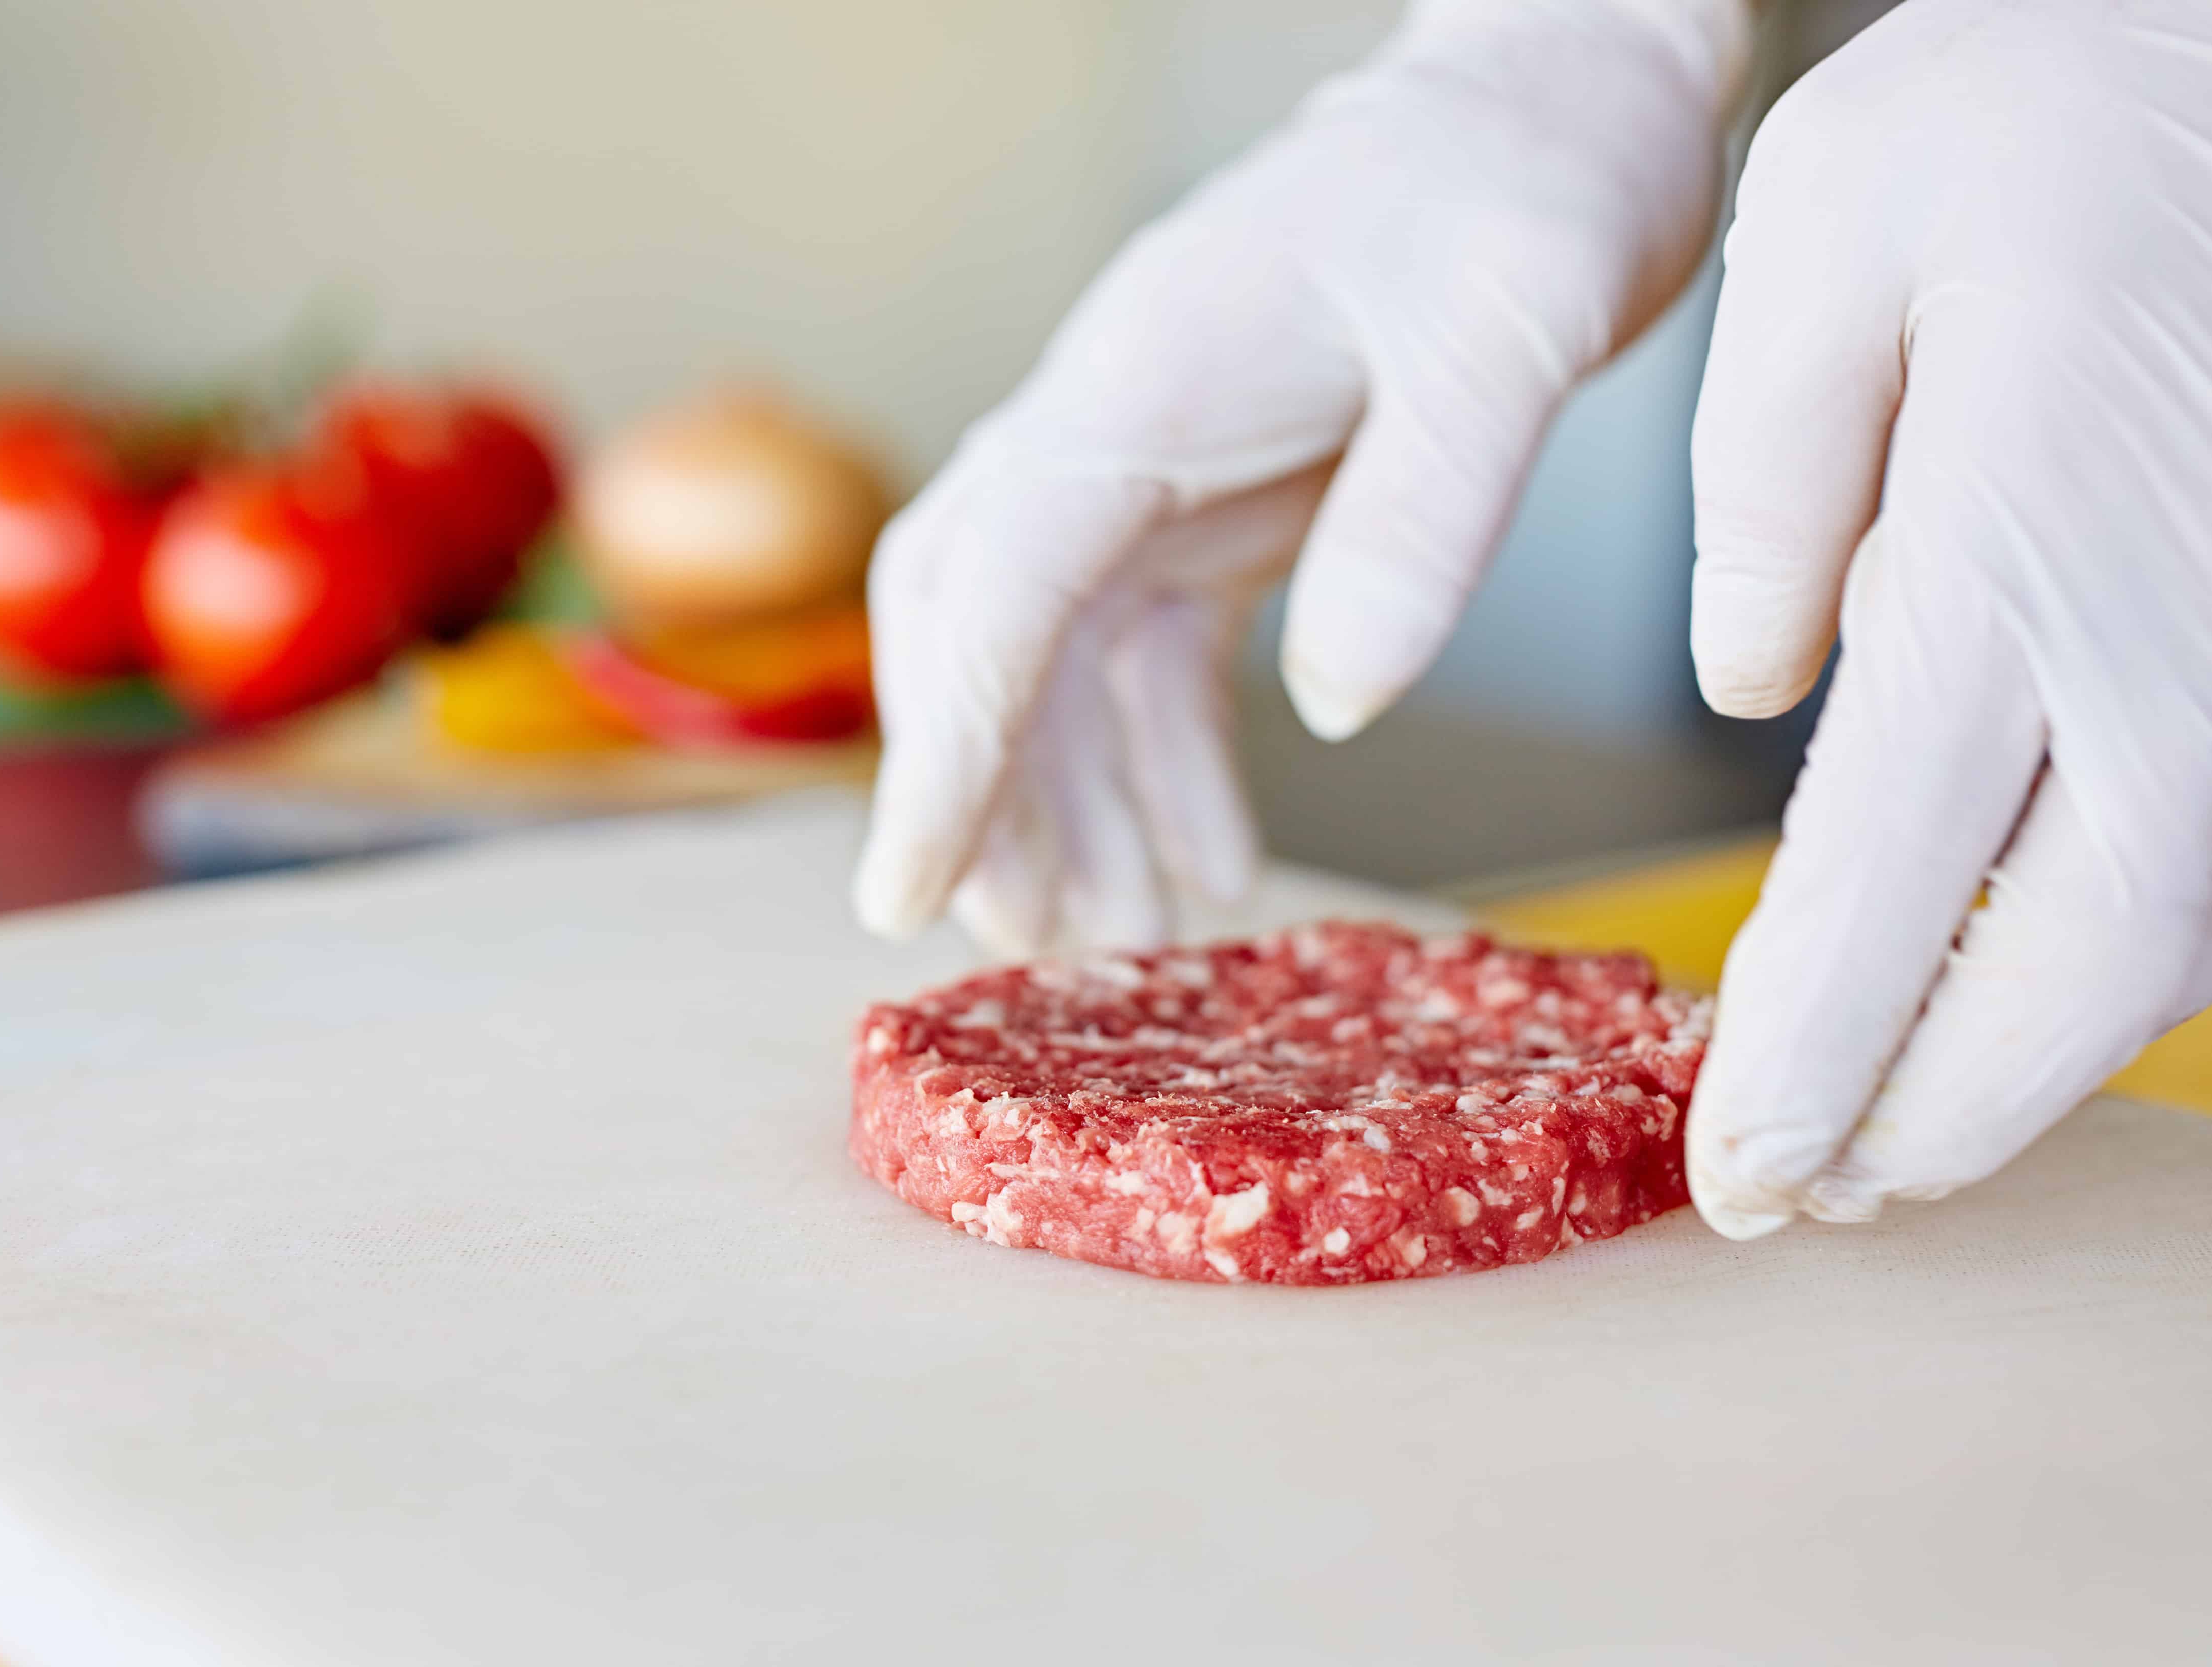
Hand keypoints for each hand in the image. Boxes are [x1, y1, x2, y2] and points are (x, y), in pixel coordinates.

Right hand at [854, 0, 1752, 954]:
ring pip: (1052, 652)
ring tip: (1111, 933)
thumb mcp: (1510, 337)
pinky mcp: (1218, 489)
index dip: (946, 747)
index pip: (996, 581)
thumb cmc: (1529, 178)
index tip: (909, 887)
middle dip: (974, 786)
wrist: (1555, 88)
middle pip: (975, 622)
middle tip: (1008, 941)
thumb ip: (1423, 513)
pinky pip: (1151, 646)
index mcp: (1147, 383)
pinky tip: (1208, 852)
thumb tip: (1343, 704)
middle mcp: (1117, 424)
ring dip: (1066, 796)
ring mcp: (1158, 458)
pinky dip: (1162, 756)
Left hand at [1686, 0, 2211, 1236]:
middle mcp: (2170, 637)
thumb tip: (1754, 676)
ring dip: (2021, 1072)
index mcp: (2015, 546)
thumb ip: (1773, 475)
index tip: (1739, 1167)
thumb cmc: (2045, 98)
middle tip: (1797, 1199)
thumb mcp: (1834, 224)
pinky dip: (2103, 967)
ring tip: (1876, 1143)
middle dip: (1930, 1116)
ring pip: (2169, 943)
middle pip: (2067, 972)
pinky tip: (1993, 1003)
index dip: (1814, 1054)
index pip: (1893, 878)